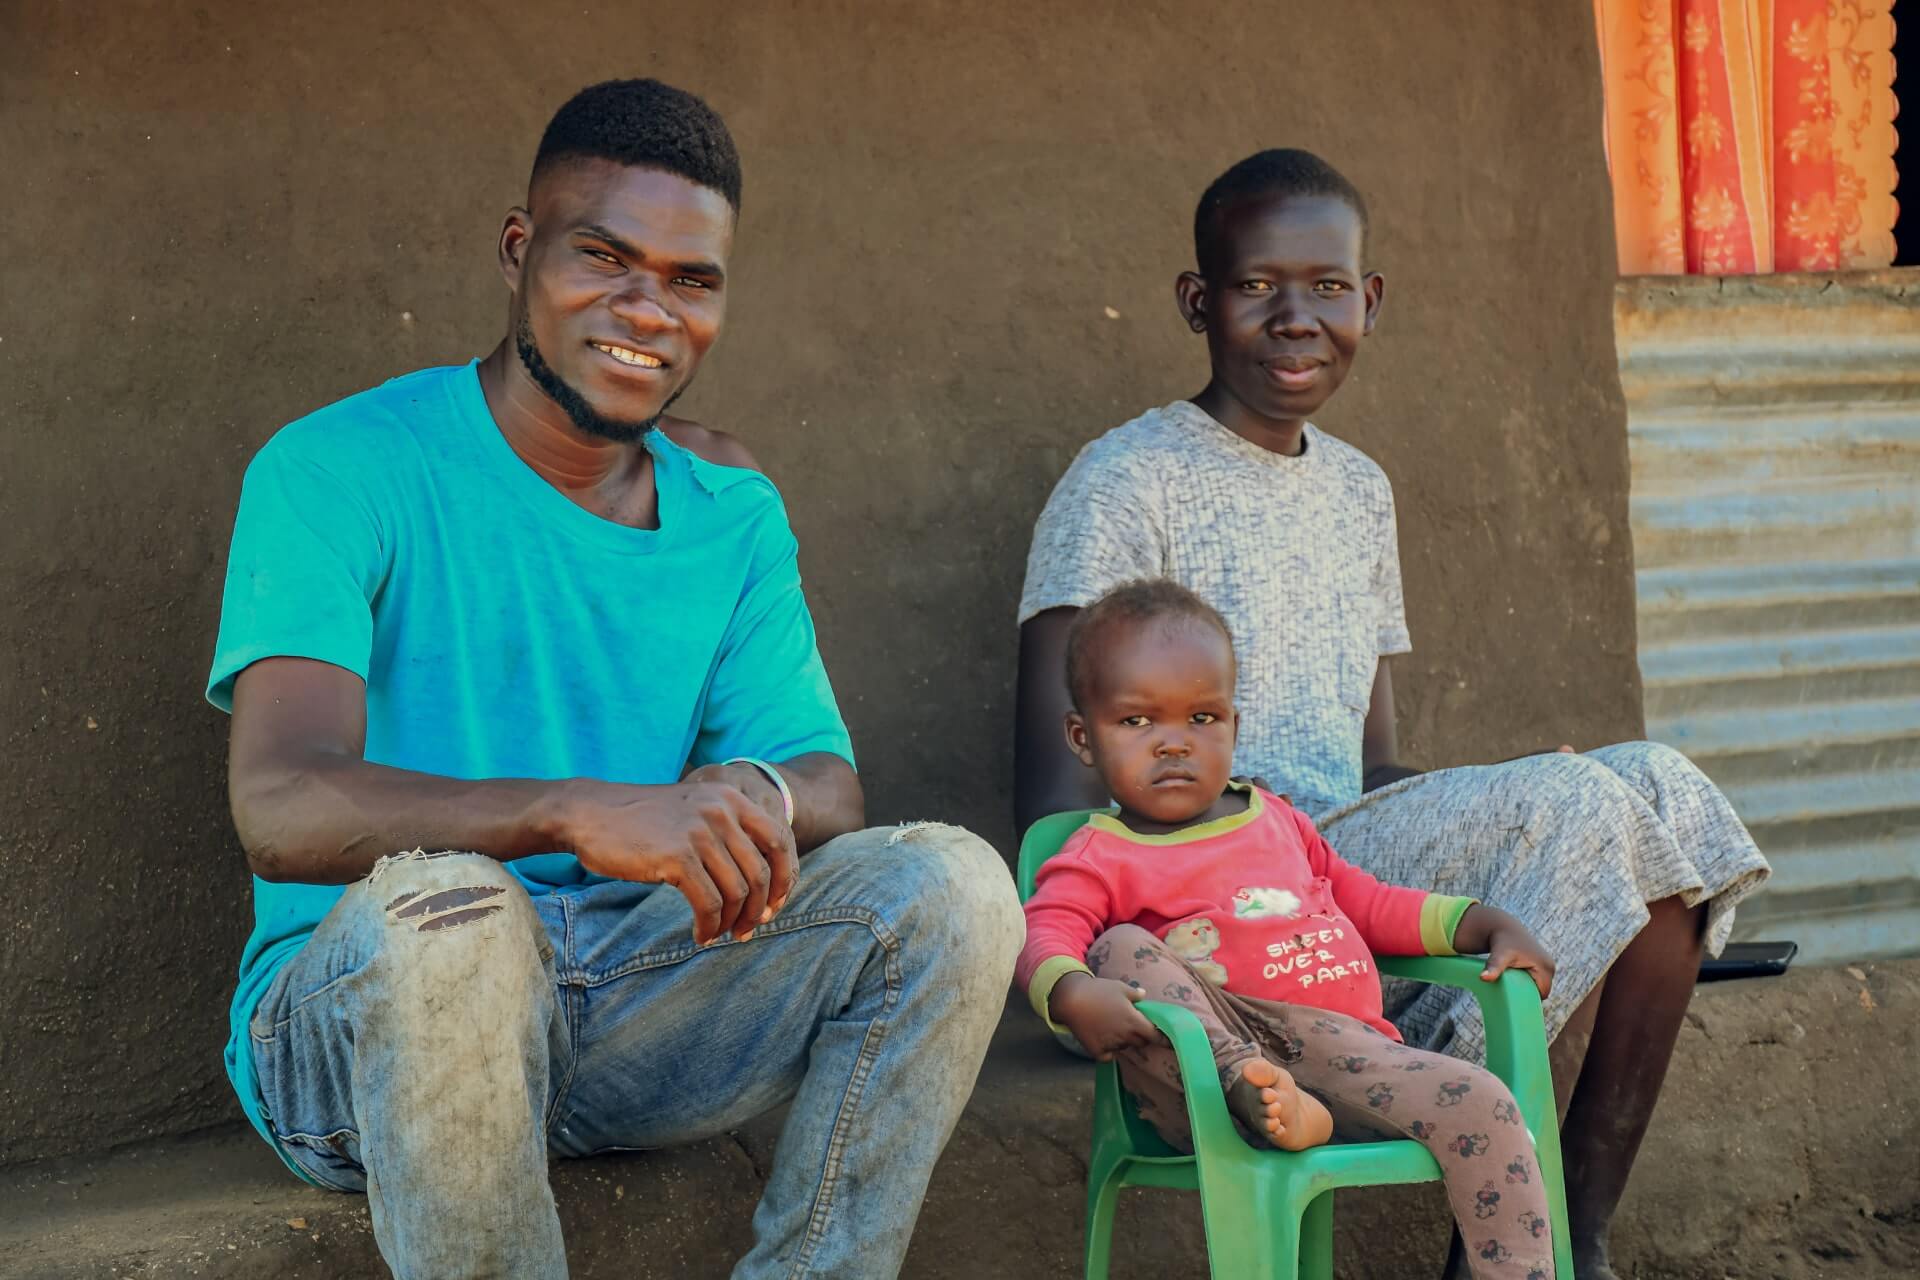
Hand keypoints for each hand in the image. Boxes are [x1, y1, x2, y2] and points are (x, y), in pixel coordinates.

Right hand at [556, 777, 796, 944]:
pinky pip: (709, 903)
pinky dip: (709, 926)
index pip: (779, 841)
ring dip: (731, 922)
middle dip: (759, 909)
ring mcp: (699, 833)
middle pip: (761, 873)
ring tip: (719, 935)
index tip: (775, 906)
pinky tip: (701, 935)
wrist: (589, 813)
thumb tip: (759, 883)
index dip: (785, 878)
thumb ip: (725, 833)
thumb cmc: (641, 821)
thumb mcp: (692, 812)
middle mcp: (721, 811)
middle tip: (746, 931)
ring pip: (737, 892)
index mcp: (731, 798)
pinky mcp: (677, 857)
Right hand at [1048, 972, 1166, 1060]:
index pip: (1155, 1035)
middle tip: (1134, 1026)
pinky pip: (1109, 1055)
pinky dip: (1109, 1050)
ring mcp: (1111, 1045)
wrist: (1070, 999)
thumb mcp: (1120, 987)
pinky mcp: (1097, 1051)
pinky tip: (1103, 1037)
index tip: (1169, 1041)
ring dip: (1124, 1041)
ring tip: (1113, 1026)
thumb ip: (1135, 994)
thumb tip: (1144, 995)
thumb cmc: (1098, 990)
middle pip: (1141, 1042)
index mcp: (1134, 1021)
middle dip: (1141, 1036)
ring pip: (1124, 1047)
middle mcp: (1125, 1036)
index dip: (1162, 1039)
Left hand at [1452, 904, 1554, 998]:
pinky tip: (1516, 983)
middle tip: (1511, 996)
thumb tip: (1483, 978)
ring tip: (1512, 989)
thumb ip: (1494, 967)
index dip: (1529, 999)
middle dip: (1529, 995)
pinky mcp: (1542, 963)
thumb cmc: (1502, 942)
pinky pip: (1538, 979)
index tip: (1514, 1002)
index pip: (1542, 994)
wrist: (1503, 927)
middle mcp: (1550, 966)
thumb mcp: (1499, 956)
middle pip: (1542, 991)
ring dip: (1529, 988)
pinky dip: (1529, 982)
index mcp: (1546, 967)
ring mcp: (1548, 964)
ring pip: (1540, 986)